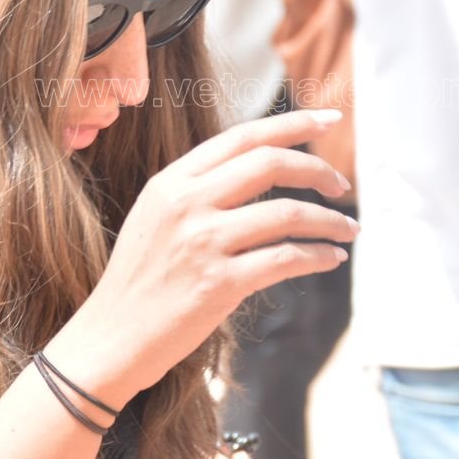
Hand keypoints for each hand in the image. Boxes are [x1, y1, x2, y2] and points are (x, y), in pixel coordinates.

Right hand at [47, 109, 357, 408]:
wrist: (110, 338)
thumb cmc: (140, 281)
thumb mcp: (158, 218)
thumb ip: (201, 190)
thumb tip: (261, 169)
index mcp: (172, 181)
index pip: (243, 137)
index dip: (293, 124)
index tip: (329, 120)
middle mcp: (187, 203)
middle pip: (270, 163)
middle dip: (318, 168)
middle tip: (342, 183)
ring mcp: (202, 243)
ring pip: (287, 213)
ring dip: (328, 220)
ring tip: (348, 229)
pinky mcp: (218, 284)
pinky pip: (285, 260)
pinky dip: (317, 256)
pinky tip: (331, 258)